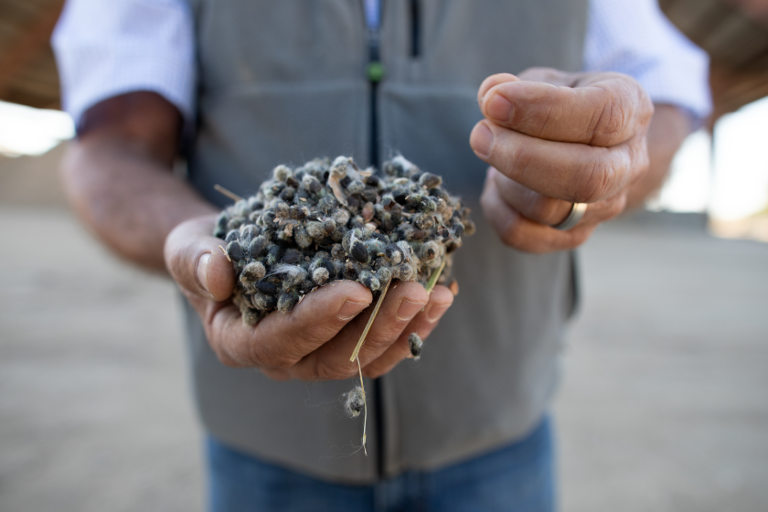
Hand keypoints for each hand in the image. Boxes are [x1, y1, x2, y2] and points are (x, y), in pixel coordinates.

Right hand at [163, 215, 453, 379]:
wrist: (230, 251)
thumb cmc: (208, 251)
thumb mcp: (189, 248)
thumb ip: (197, 261)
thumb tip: (217, 275)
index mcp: (241, 342)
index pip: (282, 340)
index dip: (320, 319)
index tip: (356, 290)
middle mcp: (285, 357)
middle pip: (337, 356)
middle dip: (379, 325)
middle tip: (414, 289)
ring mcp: (319, 350)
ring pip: (369, 354)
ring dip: (408, 326)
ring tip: (441, 292)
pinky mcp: (347, 336)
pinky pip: (385, 340)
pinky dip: (415, 319)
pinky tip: (444, 290)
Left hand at [470, 69, 653, 252]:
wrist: (589, 145)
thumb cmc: (563, 106)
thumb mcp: (547, 80)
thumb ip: (517, 86)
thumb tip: (492, 97)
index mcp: (631, 110)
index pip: (601, 117)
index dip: (543, 111)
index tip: (494, 102)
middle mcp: (628, 164)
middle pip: (587, 178)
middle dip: (522, 159)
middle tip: (480, 136)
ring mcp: (605, 206)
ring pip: (549, 210)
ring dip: (506, 181)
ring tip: (494, 152)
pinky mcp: (574, 235)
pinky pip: (524, 235)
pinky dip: (497, 209)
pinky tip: (494, 184)